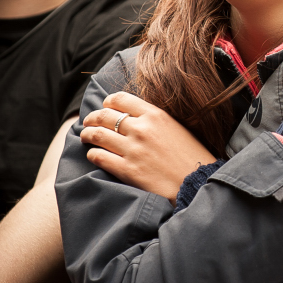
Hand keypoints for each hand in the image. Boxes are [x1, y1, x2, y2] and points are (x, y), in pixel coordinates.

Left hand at [81, 91, 215, 200]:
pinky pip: (99, 157)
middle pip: (104, 115)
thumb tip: (135, 116)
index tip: (105, 107)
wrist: (197, 183)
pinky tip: (93, 155)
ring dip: (87, 134)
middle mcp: (141, 129)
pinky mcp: (127, 170)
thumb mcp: (176, 128)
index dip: (107, 102)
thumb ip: (154, 120)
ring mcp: (133, 150)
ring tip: (85, 136)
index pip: (120, 99)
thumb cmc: (191, 157)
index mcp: (155, 115)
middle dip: (92, 118)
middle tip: (88, 122)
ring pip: (97, 135)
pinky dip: (92, 154)